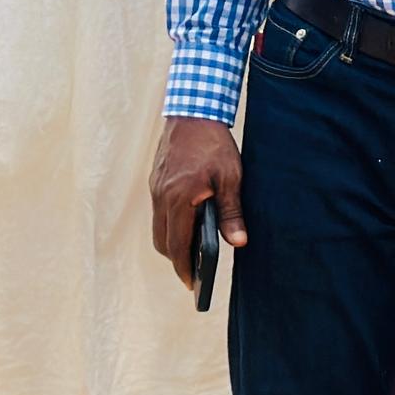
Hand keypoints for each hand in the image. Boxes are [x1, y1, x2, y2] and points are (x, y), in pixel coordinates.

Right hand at [150, 116, 248, 289]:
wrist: (193, 110)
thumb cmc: (214, 144)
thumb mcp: (230, 177)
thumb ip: (231, 212)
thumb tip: (238, 242)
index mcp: (178, 198)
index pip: (176, 245)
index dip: (184, 268)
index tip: (193, 285)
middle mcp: (161, 195)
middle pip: (162, 240)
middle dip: (176, 258)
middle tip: (194, 271)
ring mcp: (155, 187)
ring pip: (158, 226)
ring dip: (171, 240)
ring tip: (192, 250)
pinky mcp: (156, 179)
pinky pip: (159, 210)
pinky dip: (169, 222)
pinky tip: (187, 222)